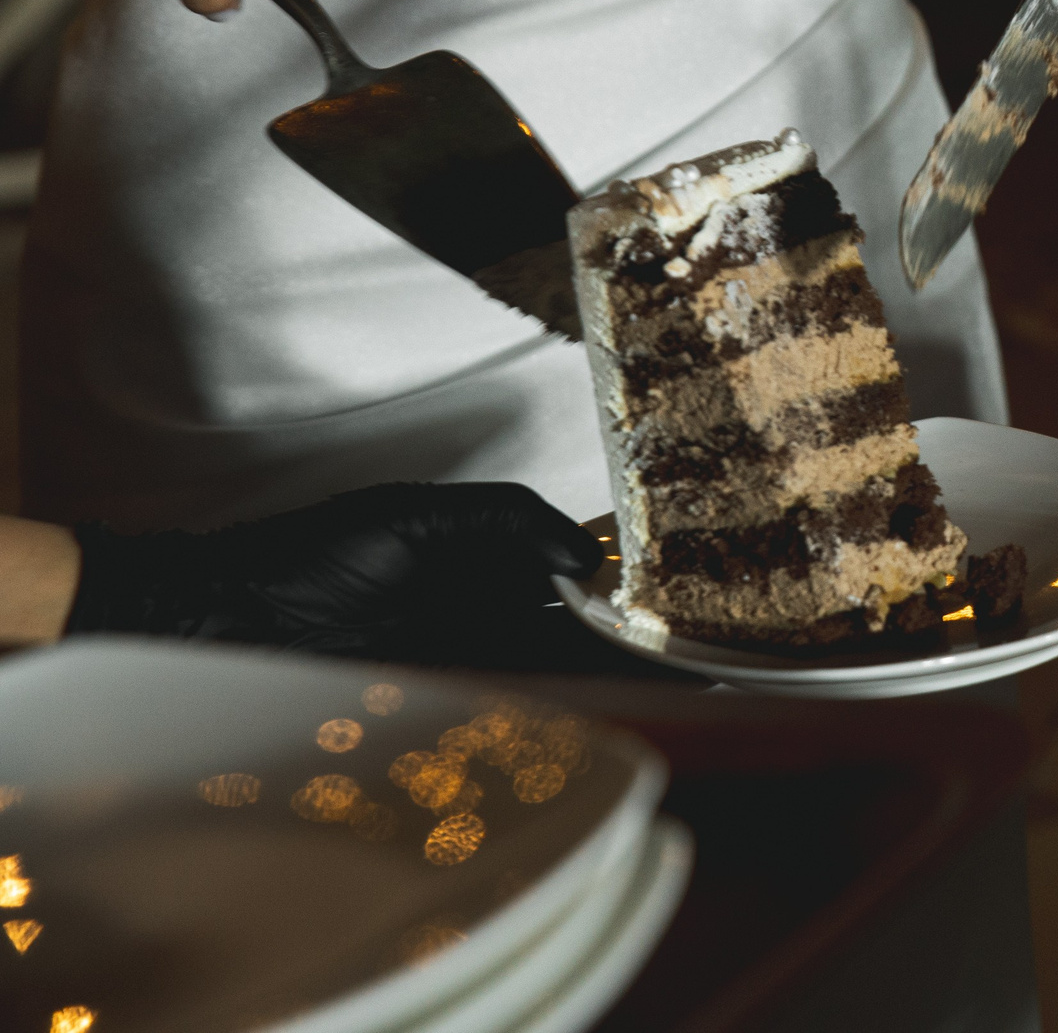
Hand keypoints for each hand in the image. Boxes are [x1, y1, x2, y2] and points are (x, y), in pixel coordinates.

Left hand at [63, 482, 603, 663]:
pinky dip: (546, 710)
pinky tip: (584, 710)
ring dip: (591, 676)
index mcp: (474, 553)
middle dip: (611, 634)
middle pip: (562, 623)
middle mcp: (473, 606)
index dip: (608, 575)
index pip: (560, 564)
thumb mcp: (410, 517)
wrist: (226, 621)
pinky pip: (501, 707)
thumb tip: (582, 553)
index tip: (652, 589)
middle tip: (661, 646)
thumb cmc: (308, 558)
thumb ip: (501, 518)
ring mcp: (456, 660)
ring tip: (643, 682)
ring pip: (541, 668)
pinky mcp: (435, 706)